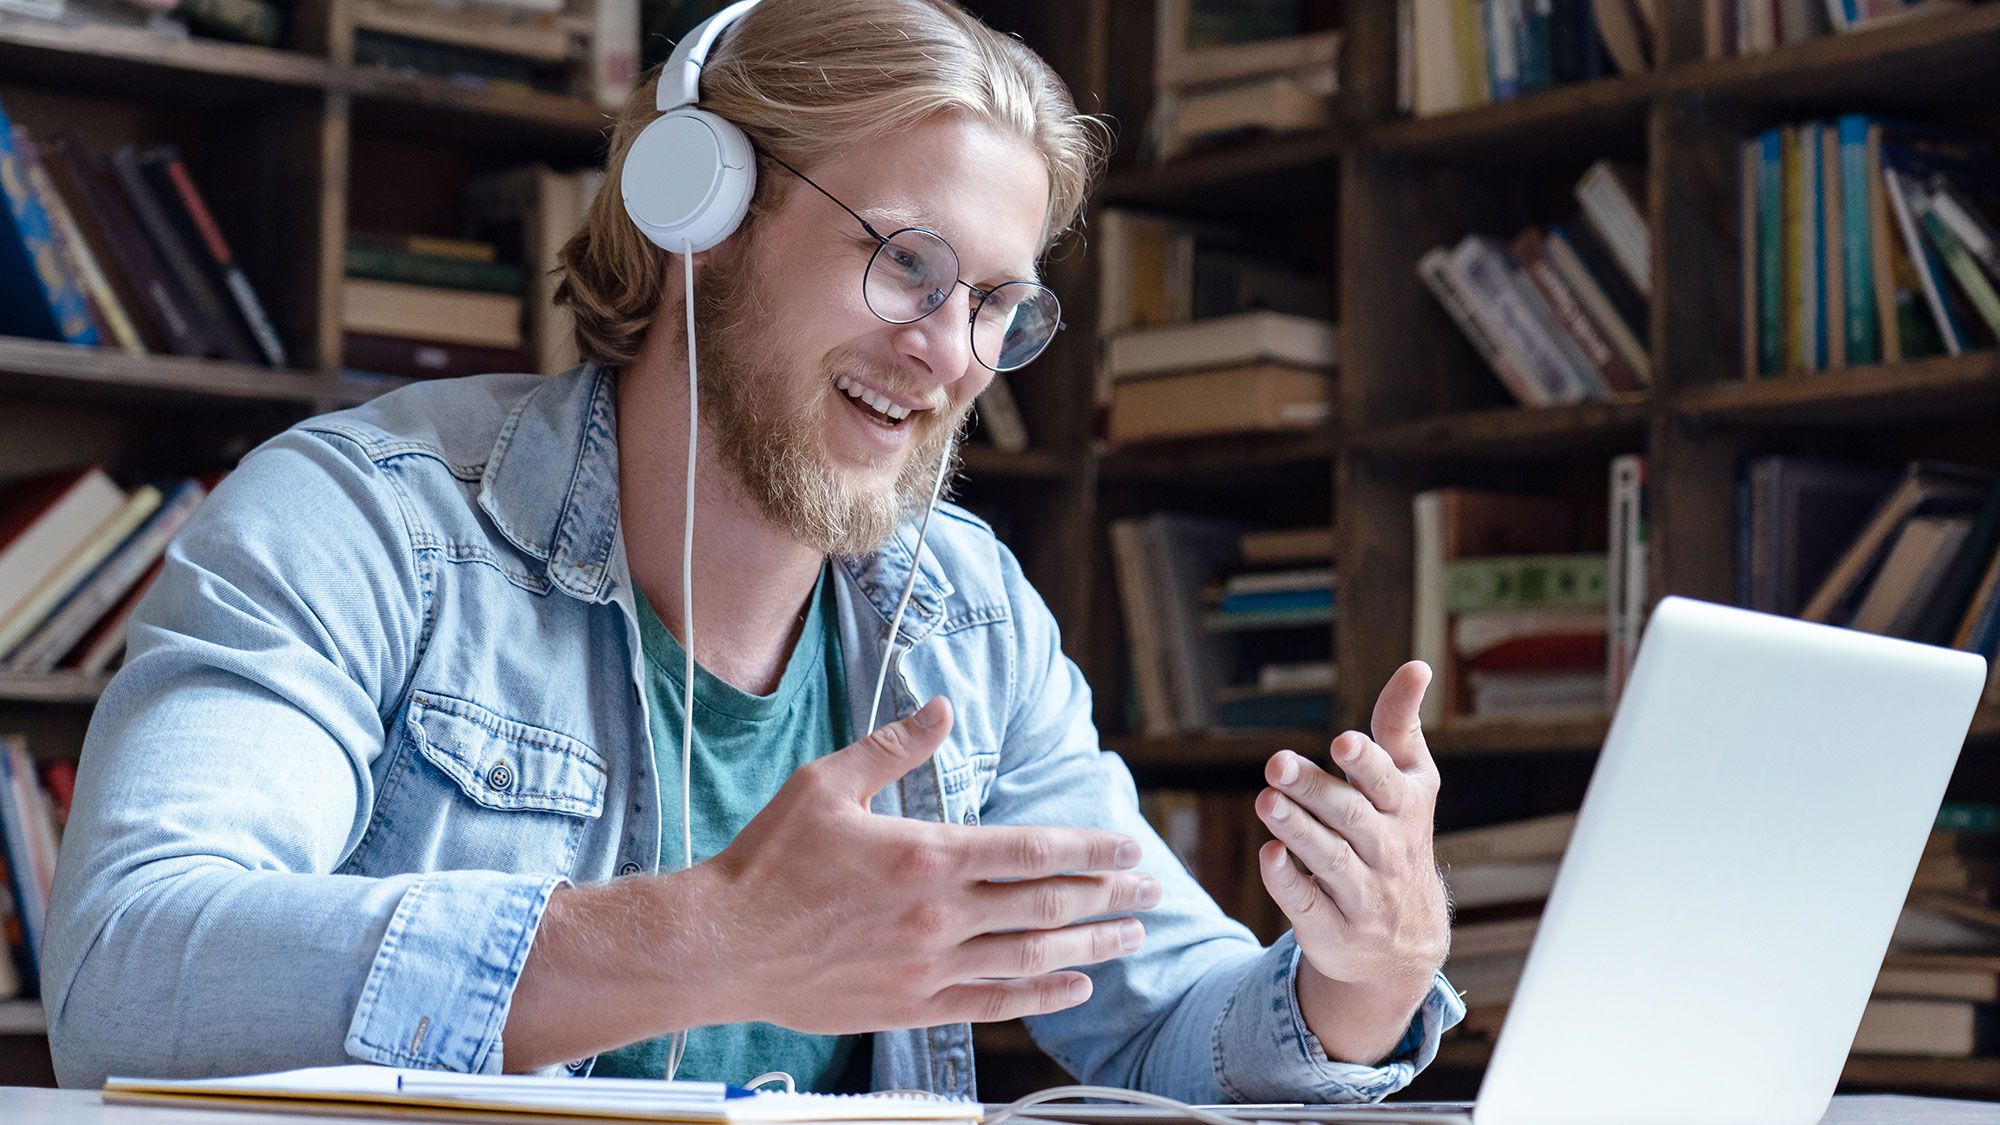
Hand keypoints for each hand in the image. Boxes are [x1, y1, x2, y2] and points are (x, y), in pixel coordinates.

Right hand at [703, 695, 1160, 1032]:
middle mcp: (940, 914)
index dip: (1091, 847)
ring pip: (1033, 957)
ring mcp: (930, 967)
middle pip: (1048, 904)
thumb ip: (893, 749)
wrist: (721, 945)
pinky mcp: (912, 1007)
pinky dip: (1043, 996)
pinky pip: (996, 1005)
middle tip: (1152, 889)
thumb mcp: (826, 784)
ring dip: (1092, 945)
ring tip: (1131, 935)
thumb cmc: (767, 862)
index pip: (1034, 849)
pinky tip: (1077, 987)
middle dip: (1109, 894)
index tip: (1129, 845)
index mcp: (928, 854)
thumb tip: (941, 710)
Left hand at [1253, 661, 1449, 1061]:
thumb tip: (1418, 665)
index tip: (1342, 741)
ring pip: (1328, 859)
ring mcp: (1362, 895)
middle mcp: (1387, 852)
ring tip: (1265, 800)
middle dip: (1315, 789)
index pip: (1388, 783)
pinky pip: (1307, 904)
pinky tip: (1269, 854)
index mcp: (1405, 810)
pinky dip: (1287, 881)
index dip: (1367, 763)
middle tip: (1277, 764)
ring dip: (1296, 829)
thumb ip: (1401, 726)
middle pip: (1350, 817)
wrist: (1403, 945)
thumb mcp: (1409, 784)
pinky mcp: (1331, 929)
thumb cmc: (1397, 838)